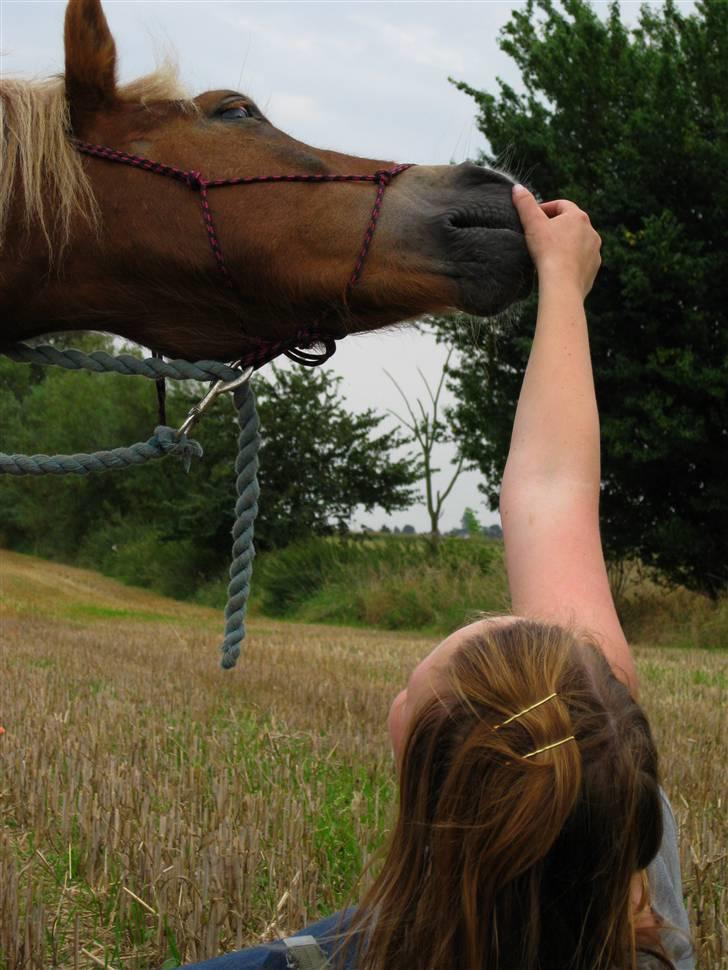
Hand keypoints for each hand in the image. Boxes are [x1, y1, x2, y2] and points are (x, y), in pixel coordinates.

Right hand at [512, 184, 601, 299]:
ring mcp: (594, 251)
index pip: (561, 205)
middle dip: (556, 227)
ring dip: (565, 244)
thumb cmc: (547, 252)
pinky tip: (558, 268)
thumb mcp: (532, 224)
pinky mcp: (593, 268)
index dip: (545, 209)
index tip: (533, 218)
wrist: (562, 284)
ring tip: (548, 253)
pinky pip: (581, 260)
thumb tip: (517, 187)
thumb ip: (524, 204)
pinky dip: (571, 261)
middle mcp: (591, 231)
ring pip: (578, 242)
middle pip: (571, 223)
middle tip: (539, 235)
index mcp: (578, 217)